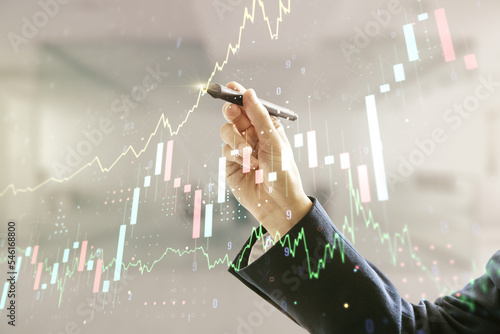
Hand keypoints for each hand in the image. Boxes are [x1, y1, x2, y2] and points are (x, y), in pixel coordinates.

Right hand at [220, 82, 311, 239]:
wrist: (277, 203)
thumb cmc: (283, 172)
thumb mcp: (273, 141)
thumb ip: (258, 117)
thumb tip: (249, 93)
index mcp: (266, 127)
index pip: (250, 106)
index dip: (240, 95)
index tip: (231, 86)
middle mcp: (252, 136)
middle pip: (234, 115)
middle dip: (232, 112)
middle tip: (231, 112)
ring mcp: (240, 149)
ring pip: (226, 132)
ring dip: (237, 141)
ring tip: (249, 154)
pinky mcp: (230, 164)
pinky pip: (225, 150)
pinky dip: (235, 155)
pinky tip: (247, 165)